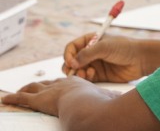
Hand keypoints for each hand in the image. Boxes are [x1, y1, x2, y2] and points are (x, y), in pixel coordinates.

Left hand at [1, 77, 118, 116]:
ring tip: (18, 92)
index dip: (61, 82)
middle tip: (34, 85)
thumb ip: (112, 99)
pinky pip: (24, 98)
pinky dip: (14, 98)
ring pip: (35, 87)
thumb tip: (120, 100)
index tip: (59, 84)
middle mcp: (64, 84)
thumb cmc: (101, 104)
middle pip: (50, 82)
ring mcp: (51, 90)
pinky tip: (7, 99)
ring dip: (26, 89)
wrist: (90, 106)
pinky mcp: (40, 100)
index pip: (66, 81)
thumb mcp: (109, 100)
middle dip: (42, 84)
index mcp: (78, 84)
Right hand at [63, 34, 144, 82]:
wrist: (141, 59)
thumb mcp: (105, 47)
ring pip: (78, 71)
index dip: (68, 54)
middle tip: (74, 71)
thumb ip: (87, 54)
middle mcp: (91, 52)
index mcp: (91, 40)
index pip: (72, 47)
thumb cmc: (124, 48)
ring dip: (78, 73)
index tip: (70, 62)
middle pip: (72, 60)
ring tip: (86, 73)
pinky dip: (85, 78)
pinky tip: (91, 75)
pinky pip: (86, 78)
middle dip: (70, 66)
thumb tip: (72, 63)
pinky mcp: (100, 75)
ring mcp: (95, 64)